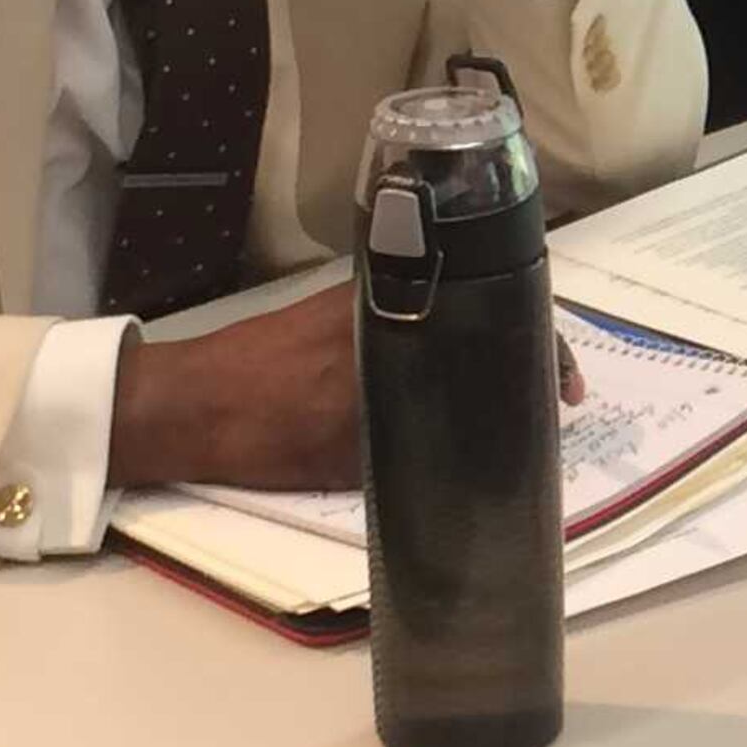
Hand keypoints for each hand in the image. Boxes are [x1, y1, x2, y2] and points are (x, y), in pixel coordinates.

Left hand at [104, 286, 591, 492]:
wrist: (182, 406)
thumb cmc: (263, 427)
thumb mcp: (348, 452)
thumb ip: (413, 445)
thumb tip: (477, 454)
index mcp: (398, 315)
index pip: (498, 313)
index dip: (545, 351)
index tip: (565, 390)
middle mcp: (389, 293)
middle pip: (484, 305)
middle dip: (523, 347)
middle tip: (547, 395)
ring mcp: (363, 297)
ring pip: (451, 312)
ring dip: (485, 345)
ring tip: (507, 393)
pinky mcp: (339, 309)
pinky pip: (415, 318)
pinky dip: (445, 345)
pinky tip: (449, 386)